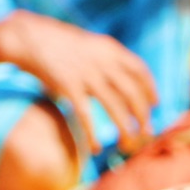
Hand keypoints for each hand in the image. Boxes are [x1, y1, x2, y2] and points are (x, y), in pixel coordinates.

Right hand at [0, 11, 157, 157]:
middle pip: (132, 92)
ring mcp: (88, 76)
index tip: (155, 105)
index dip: (150, 89)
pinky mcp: (70, 89)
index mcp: (111, 50)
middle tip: (146, 132)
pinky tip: (96, 148)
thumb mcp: (91, 47)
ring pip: (115, 107)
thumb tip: (119, 79)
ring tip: (128, 144)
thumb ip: (107, 60)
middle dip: (142, 115)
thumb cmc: (60, 47)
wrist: (33, 40)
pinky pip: (86, 116)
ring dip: (125, 128)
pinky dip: (93, 134)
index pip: (139, 70)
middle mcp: (104, 63)